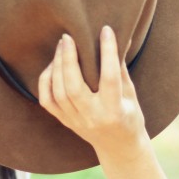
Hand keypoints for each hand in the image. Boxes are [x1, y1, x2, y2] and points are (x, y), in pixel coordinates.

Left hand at [38, 26, 147, 158]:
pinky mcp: (65, 121)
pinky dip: (46, 81)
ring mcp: (76, 121)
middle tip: (68, 37)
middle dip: (69, 59)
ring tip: (62, 46)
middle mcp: (93, 117)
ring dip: (57, 66)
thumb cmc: (130, 116)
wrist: (118, 147)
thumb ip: (122, 69)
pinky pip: (48, 100)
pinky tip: (53, 65)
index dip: (108, 52)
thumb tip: (121, 37)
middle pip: (74, 87)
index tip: (106, 30)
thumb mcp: (131, 95)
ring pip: (59, 92)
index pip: (110, 77)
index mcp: (114, 110)